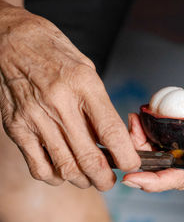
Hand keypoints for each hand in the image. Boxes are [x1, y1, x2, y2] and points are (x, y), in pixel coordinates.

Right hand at [0, 6, 139, 190]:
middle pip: (89, 158)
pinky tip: (63, 172)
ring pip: (65, 167)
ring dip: (83, 180)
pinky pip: (38, 166)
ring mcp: (35, 117)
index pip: (111, 131)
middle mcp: (60, 103)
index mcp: (84, 85)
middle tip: (110, 180)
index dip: (126, 156)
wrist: (13, 41)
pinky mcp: (16, 127)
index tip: (132, 164)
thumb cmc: (57, 55)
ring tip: (90, 178)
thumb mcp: (88, 72)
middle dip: (105, 178)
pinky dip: (55, 177)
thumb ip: (99, 106)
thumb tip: (111, 140)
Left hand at [123, 50, 183, 191]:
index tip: (136, 180)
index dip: (160, 182)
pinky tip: (139, 120)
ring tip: (133, 126)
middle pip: (170, 169)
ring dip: (143, 143)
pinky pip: (163, 134)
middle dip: (145, 164)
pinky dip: (148, 130)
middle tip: (124, 158)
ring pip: (162, 152)